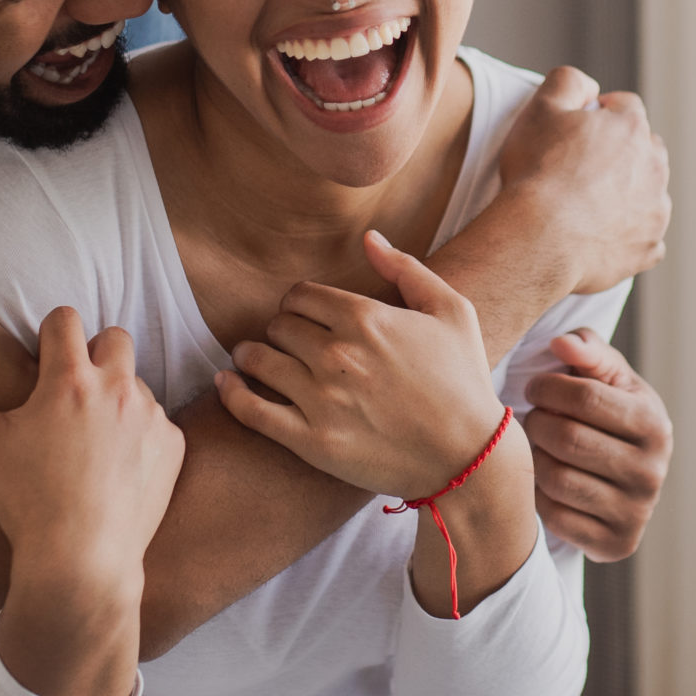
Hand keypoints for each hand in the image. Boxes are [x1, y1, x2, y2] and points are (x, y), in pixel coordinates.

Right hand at [0, 311, 182, 695]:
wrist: (81, 561)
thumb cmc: (27, 502)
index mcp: (69, 380)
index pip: (66, 319)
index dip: (50, 334)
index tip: (42, 361)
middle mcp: (117, 389)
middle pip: (114, 338)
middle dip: (93, 354)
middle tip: (69, 395)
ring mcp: (151, 417)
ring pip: (136, 383)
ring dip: (117, 398)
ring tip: (90, 440)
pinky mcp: (172, 446)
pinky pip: (159, 423)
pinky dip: (140, 436)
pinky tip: (116, 468)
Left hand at [217, 230, 508, 499]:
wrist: (469, 456)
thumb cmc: (464, 381)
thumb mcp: (452, 311)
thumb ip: (407, 269)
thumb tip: (370, 238)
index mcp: (367, 318)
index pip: (300, 295)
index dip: (299, 304)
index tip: (304, 317)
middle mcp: (338, 354)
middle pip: (278, 325)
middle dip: (281, 330)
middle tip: (287, 344)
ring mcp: (322, 399)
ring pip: (257, 360)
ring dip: (251, 356)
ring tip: (254, 361)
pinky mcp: (311, 441)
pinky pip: (251, 410)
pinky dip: (231, 393)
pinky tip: (227, 384)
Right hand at [495, 67, 669, 294]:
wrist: (538, 239)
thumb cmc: (536, 173)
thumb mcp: (540, 108)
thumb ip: (568, 81)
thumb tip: (590, 87)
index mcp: (631, 127)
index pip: (625, 106)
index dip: (601, 114)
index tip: (578, 131)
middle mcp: (654, 166)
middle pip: (644, 149)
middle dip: (621, 154)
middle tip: (582, 170)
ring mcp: (656, 209)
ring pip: (649, 194)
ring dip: (628, 195)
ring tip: (588, 208)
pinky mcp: (650, 248)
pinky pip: (646, 238)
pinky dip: (628, 237)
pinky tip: (599, 239)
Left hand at [524, 330, 671, 559]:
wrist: (625, 480)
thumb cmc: (609, 416)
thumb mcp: (607, 379)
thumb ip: (587, 351)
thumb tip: (562, 344)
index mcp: (654, 423)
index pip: (585, 397)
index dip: (547, 388)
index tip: (534, 389)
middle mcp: (652, 471)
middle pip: (567, 438)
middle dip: (536, 423)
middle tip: (531, 419)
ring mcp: (636, 512)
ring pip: (557, 479)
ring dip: (533, 459)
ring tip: (536, 448)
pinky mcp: (616, 544)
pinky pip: (555, 517)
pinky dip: (537, 497)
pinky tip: (541, 482)